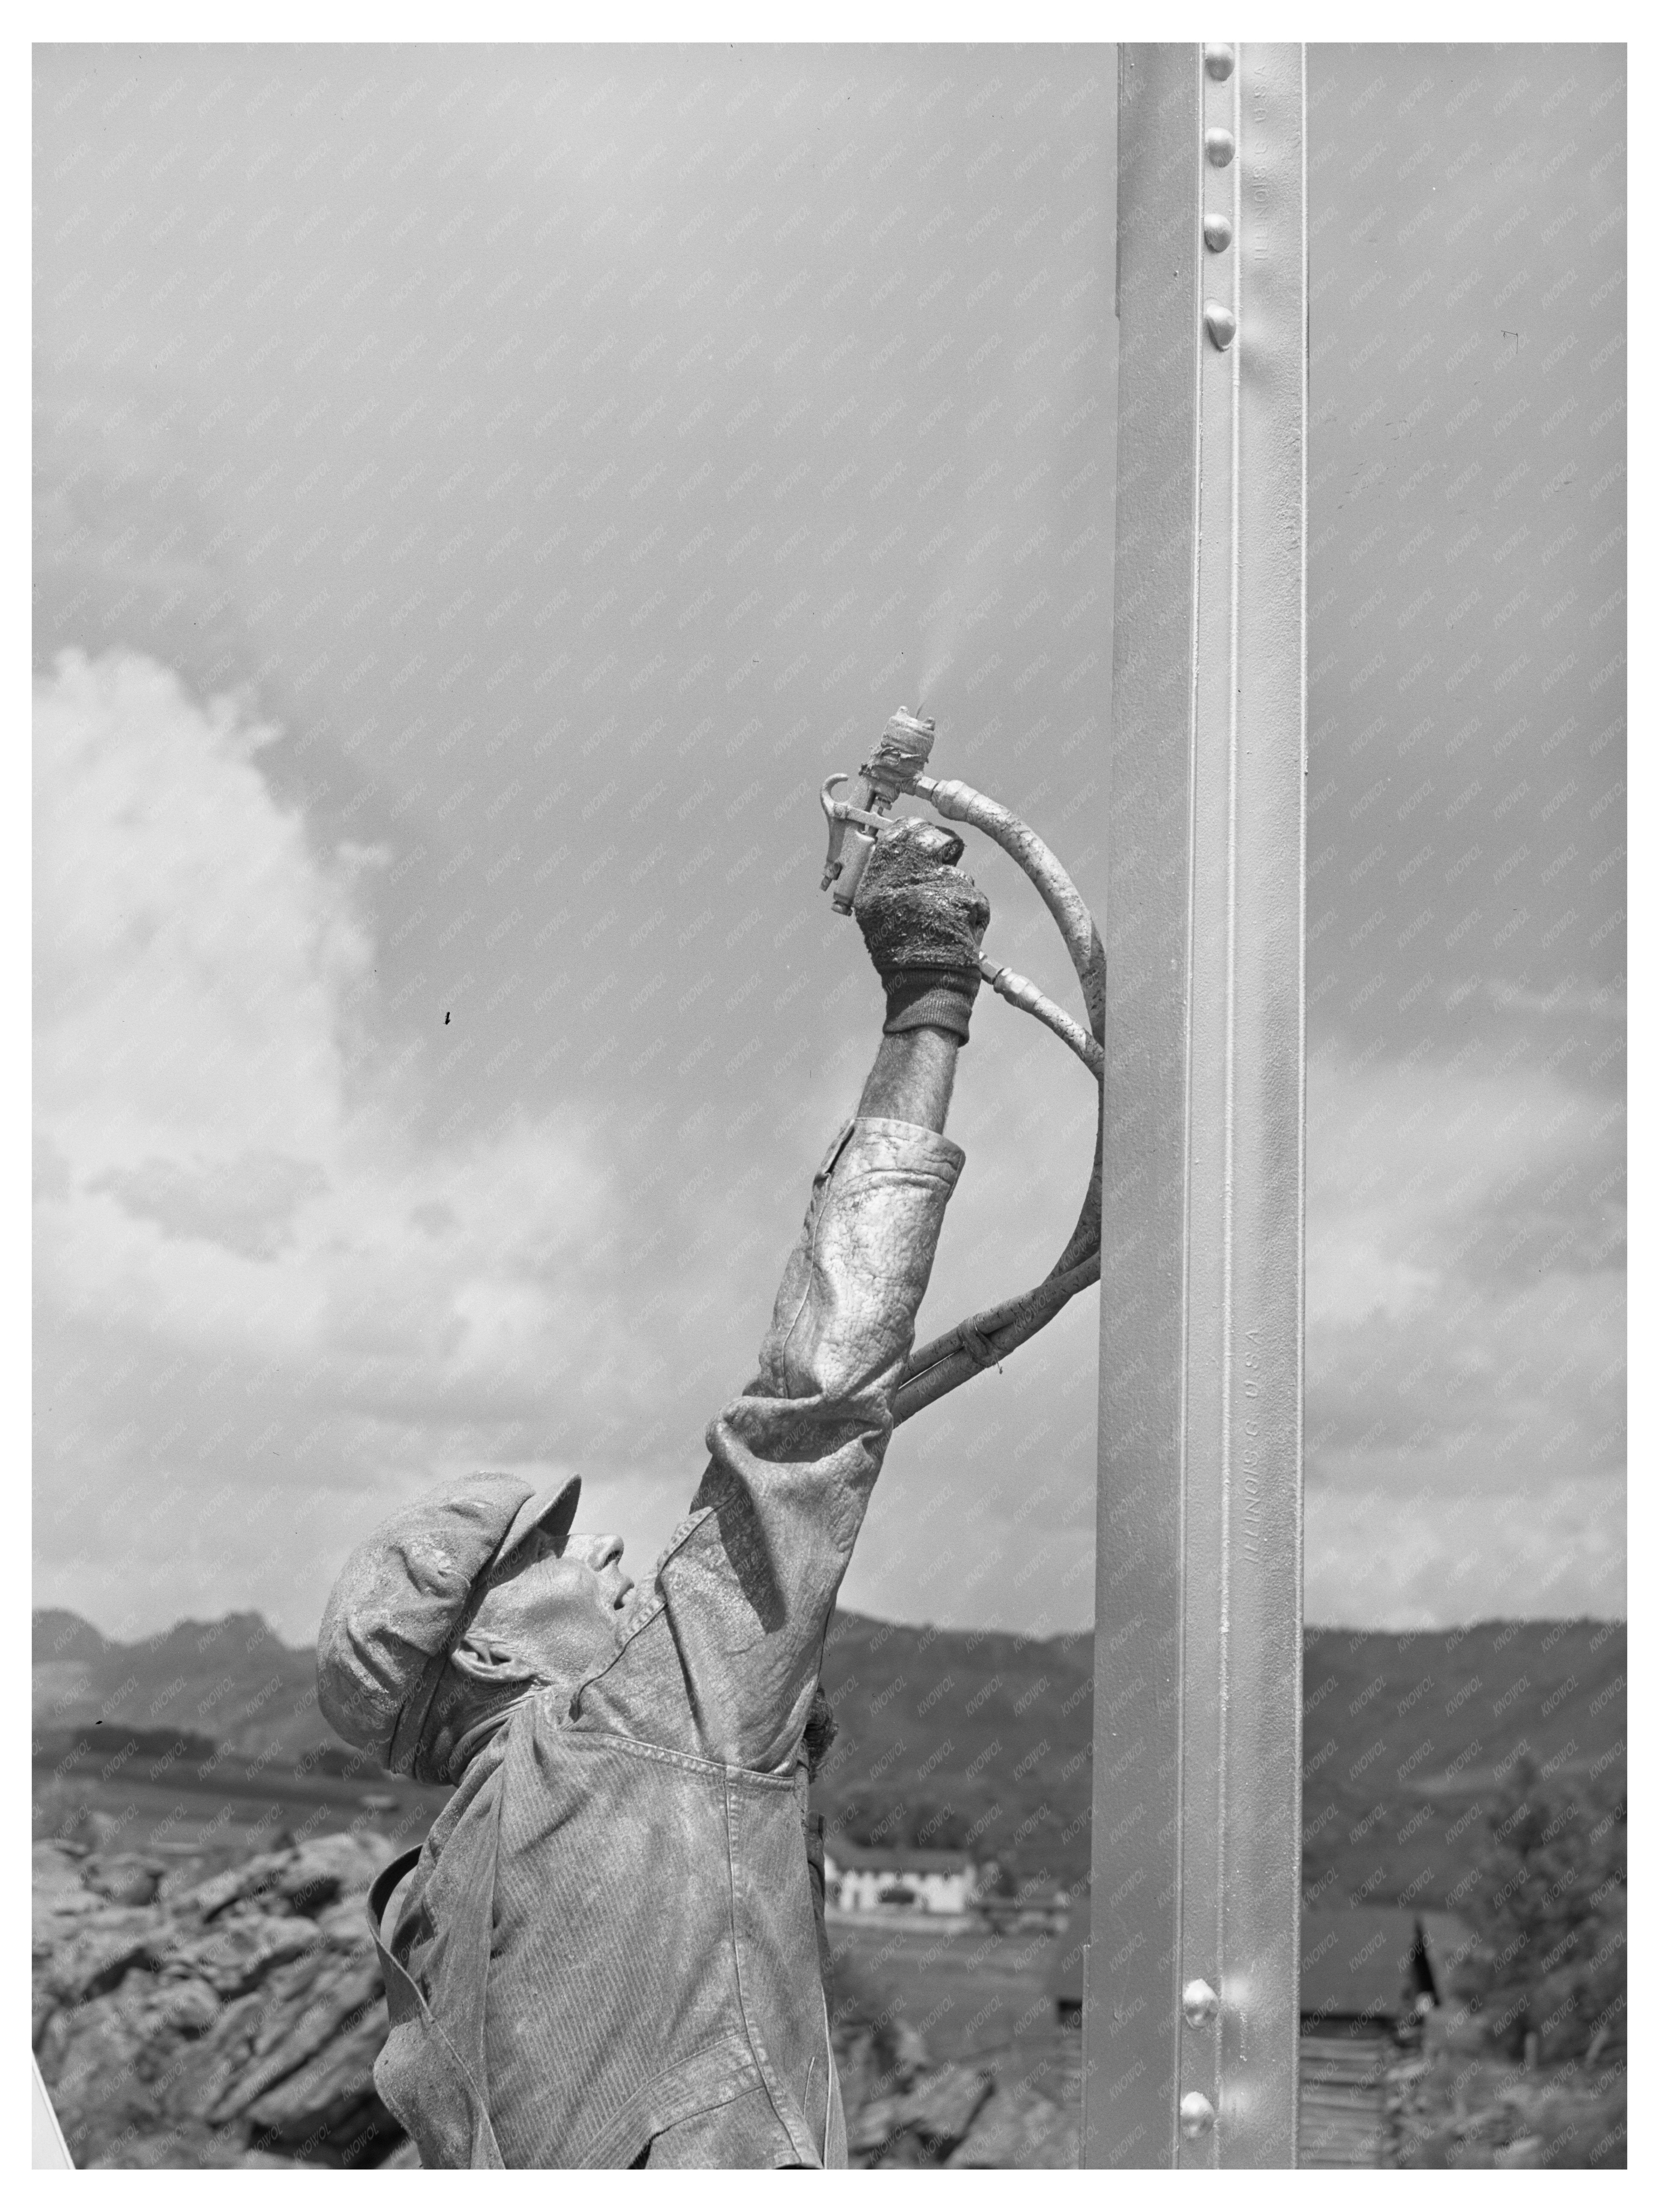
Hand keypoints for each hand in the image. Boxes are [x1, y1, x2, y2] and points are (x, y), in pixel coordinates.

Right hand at [855, 818, 989, 1045]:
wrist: (923, 991)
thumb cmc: (903, 959)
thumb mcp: (878, 920)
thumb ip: (887, 885)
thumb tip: (904, 853)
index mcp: (875, 887)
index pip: (894, 836)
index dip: (913, 829)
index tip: (922, 832)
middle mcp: (898, 883)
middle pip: (926, 839)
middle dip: (942, 844)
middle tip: (949, 853)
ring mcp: (928, 889)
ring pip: (955, 869)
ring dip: (959, 888)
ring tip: (950, 917)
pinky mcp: (957, 900)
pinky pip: (973, 894)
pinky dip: (973, 912)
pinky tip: (962, 932)